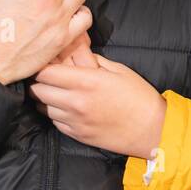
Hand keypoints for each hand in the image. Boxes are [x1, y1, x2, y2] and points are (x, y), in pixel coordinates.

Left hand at [28, 54, 166, 157]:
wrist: (152, 129)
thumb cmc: (139, 97)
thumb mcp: (118, 70)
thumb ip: (92, 61)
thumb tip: (75, 54)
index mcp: (86, 82)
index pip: (46, 73)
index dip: (42, 66)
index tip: (46, 63)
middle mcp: (76, 102)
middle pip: (38, 90)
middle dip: (39, 81)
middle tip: (47, 77)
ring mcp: (75, 121)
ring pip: (43, 107)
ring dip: (45, 98)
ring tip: (55, 92)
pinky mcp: (77, 135)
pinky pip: (54, 122)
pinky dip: (55, 113)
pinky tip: (66, 107)